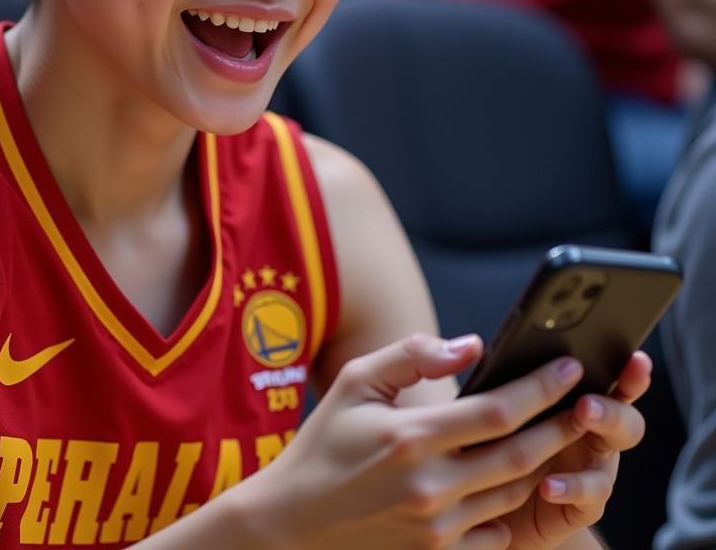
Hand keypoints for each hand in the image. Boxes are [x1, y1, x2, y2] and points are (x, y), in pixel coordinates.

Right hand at [250, 334, 590, 549]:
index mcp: (410, 437)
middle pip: (520, 457)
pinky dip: (510, 505)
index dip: (540, 388)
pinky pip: (495, 531)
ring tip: (557, 434)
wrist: (292, 523)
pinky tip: (516, 481)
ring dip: (543, 464)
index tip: (568, 367)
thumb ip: (412, 357)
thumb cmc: (324, 442)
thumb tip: (470, 346)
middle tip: (586, 402)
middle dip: (560, 427)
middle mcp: (430, 486)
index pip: (496, 411)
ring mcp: (437, 528)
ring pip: (513, 493)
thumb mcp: (356, 383)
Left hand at [500, 352, 650, 548]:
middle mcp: (590, 435)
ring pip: (612, 456)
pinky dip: (572, 488)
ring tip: (581, 417)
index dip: (628, 371)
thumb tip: (472, 345)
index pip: (608, 381)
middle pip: (624, 418)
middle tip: (586, 400)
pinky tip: (549, 484)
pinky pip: (589, 498)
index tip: (635, 358)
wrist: (483, 502)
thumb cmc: (489, 444)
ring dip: (602, 434)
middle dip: (612, 406)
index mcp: (574, 404)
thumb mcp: (491, 406)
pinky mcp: (579, 506)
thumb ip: (495, 378)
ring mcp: (589, 471)